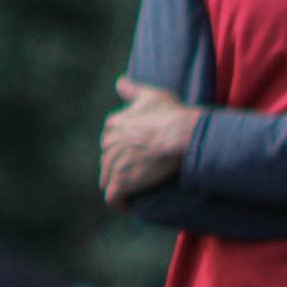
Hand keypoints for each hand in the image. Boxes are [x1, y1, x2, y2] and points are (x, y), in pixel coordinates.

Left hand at [100, 76, 200, 207]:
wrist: (179, 136)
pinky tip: (128, 205)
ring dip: (118, 186)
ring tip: (133, 191)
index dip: (120, 150)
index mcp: (112, 124)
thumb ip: (131, 89)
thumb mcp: (150, 94)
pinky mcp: (120, 184)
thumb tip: (119, 82)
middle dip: (117, 168)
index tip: (133, 156)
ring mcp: (113, 165)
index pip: (109, 141)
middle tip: (135, 175)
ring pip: (107, 180)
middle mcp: (108, 144)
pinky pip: (112, 199)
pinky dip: (119, 203)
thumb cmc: (169, 114)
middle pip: (107, 161)